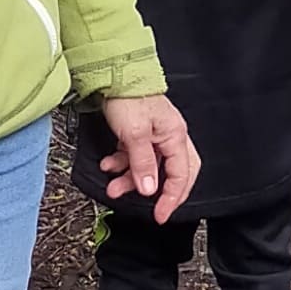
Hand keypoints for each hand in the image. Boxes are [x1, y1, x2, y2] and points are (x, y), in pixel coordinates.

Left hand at [98, 94, 198, 225]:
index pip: (181, 175)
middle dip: (162, 192)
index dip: (171, 198)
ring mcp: (155, 134)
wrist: (112, 74)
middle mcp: (169, 135)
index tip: (160, 215)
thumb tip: (150, 189)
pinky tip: (109, 165)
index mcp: (175, 135)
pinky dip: (123, 164)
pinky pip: (136, 156)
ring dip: (132, 179)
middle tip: (154, 208)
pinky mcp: (140, 132)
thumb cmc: (128, 96)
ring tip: (114, 186)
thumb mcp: (134, 134)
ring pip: (149, 166)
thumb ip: (143, 164)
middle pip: (174, 172)